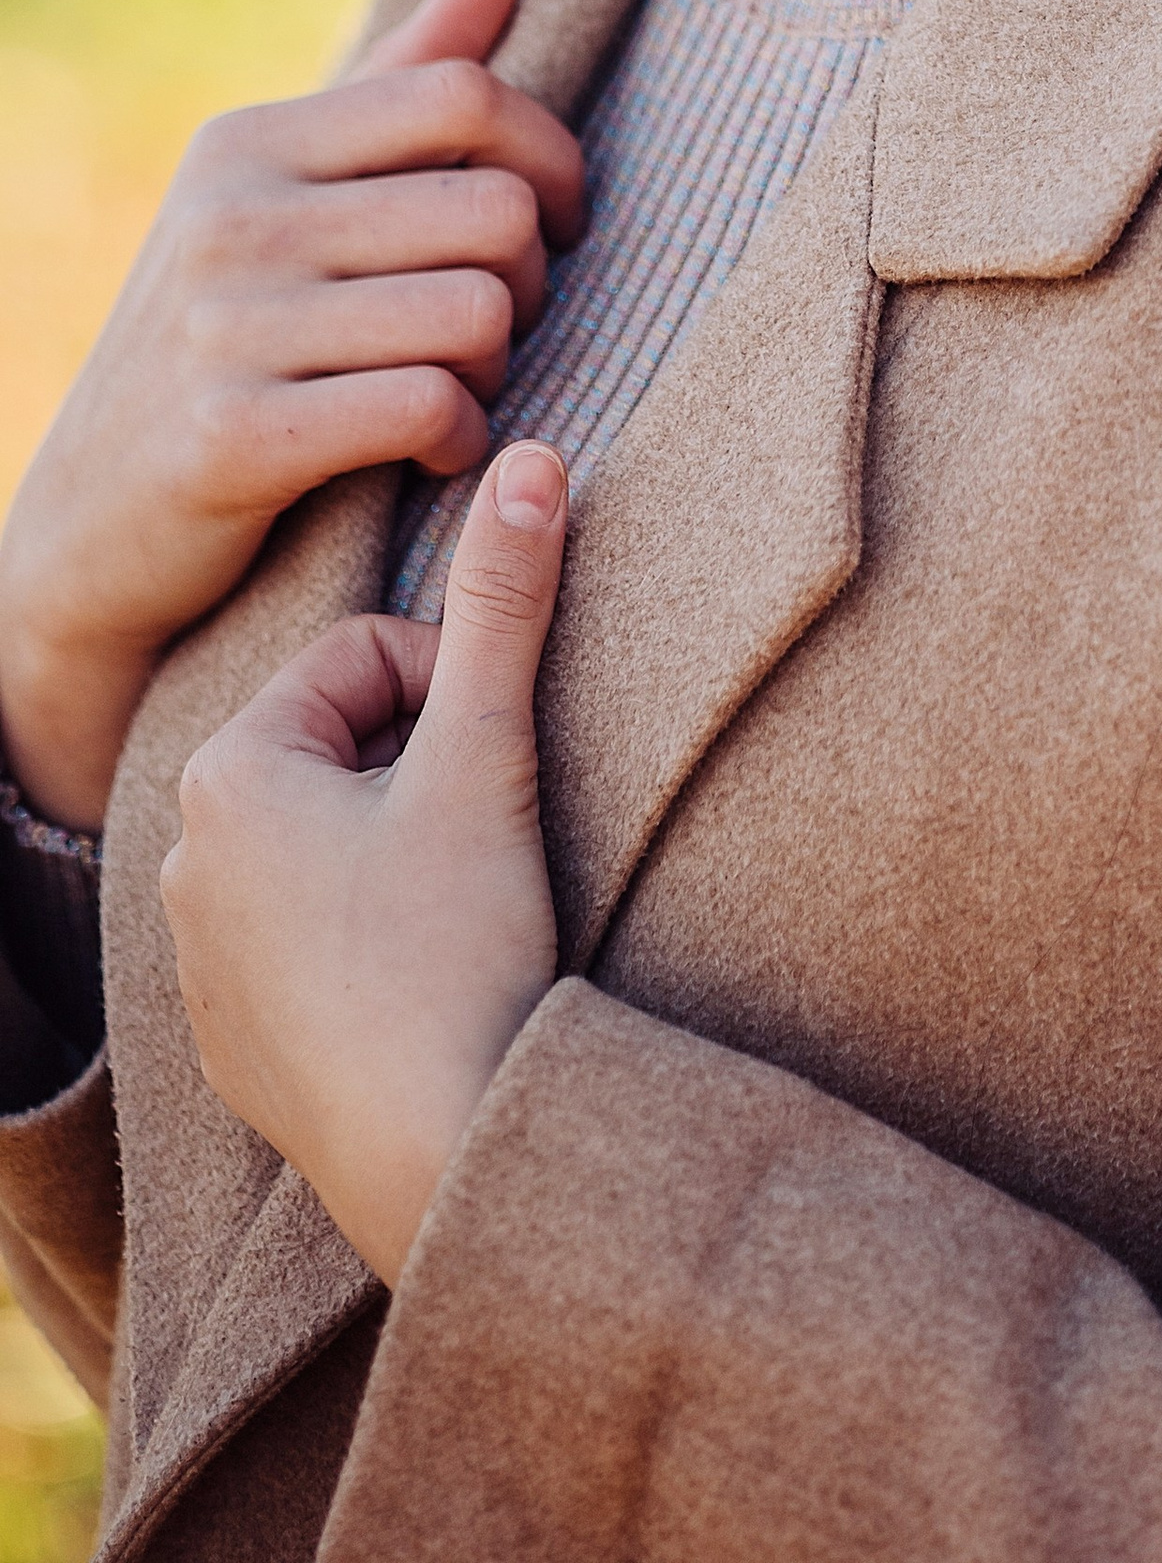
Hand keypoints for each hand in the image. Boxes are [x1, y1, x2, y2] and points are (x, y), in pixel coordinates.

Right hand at [0, 0, 582, 831]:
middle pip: (492, 209)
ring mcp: (224, 325)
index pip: (463, 95)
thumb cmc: (226, 344)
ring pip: (475, 311)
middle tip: (498, 327)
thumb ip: (397, 84)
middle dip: (531, 280)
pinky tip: (435, 449)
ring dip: (500, 367)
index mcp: (249, 142)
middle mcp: (230, 216)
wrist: (89, 530)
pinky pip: (427, 404)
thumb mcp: (285, 200)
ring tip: (463, 388)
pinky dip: (462, 436)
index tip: (556, 221)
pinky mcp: (233, 436)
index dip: (551, 157)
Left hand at [160, 441, 568, 1287]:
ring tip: (461, 905)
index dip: (453, 689)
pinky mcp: (227, 1042)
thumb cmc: (459, 941)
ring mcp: (196, 959)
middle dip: (421, 768)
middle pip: (338, 746)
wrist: (443, 1146)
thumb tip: (535, 459)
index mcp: (230, 771)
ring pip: (321, 841)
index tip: (497, 760)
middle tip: (487, 831)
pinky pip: (302, 940)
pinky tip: (424, 978)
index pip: (363, 662)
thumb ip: (506, 602)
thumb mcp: (487, 753)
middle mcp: (181, 857)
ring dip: (396, 845)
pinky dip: (366, 936)